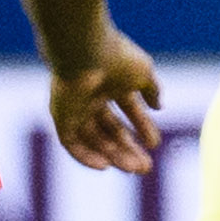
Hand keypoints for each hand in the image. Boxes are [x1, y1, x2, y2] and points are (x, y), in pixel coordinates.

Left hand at [45, 32, 164, 173]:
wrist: (84, 51)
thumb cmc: (116, 57)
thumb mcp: (143, 72)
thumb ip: (152, 89)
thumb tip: (159, 107)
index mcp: (111, 82)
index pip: (128, 109)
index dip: (142, 127)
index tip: (154, 144)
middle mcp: (91, 95)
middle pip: (110, 129)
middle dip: (128, 148)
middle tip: (145, 167)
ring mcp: (74, 106)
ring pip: (93, 139)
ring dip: (112, 155)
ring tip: (133, 169)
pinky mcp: (60, 115)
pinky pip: (70, 142)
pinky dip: (85, 155)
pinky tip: (104, 166)